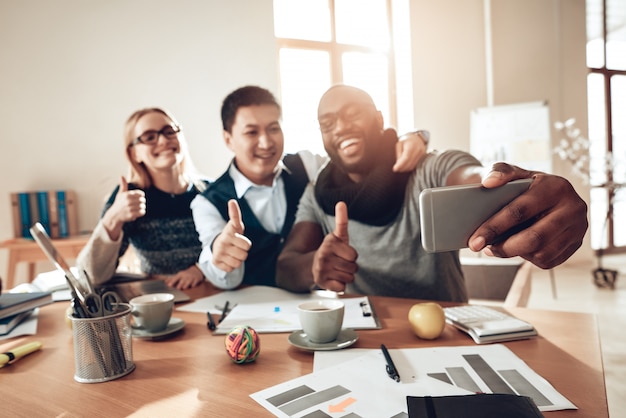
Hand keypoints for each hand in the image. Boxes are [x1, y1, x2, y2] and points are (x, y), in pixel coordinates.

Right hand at [103, 176, 145, 239]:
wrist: (114, 216)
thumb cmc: (119, 204)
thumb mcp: (120, 194)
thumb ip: (123, 185)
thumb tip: (121, 176)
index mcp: (127, 194)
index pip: (141, 194)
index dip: (140, 197)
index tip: (137, 199)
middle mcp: (128, 200)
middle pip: (143, 200)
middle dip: (141, 203)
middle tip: (136, 205)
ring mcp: (130, 208)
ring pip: (143, 206)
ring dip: (141, 208)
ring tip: (135, 209)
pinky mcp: (131, 214)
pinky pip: (142, 212)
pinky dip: (141, 213)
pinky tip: (137, 213)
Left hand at [165, 264, 204, 289]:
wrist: (197, 270)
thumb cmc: (186, 274)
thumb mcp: (180, 275)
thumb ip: (173, 279)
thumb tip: (165, 282)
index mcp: (180, 274)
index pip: (175, 278)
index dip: (172, 282)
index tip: (169, 285)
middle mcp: (185, 276)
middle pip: (181, 282)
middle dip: (179, 285)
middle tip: (177, 288)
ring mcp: (191, 278)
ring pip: (188, 283)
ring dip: (185, 286)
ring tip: (184, 287)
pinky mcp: (196, 280)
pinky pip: (194, 284)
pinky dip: (193, 285)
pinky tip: (192, 285)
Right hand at [211, 199, 251, 271]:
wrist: (218, 246)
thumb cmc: (232, 235)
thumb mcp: (235, 226)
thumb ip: (235, 214)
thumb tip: (232, 200)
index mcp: (228, 233)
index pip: (247, 244)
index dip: (245, 242)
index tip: (235, 235)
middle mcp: (222, 242)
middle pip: (244, 254)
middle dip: (243, 252)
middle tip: (236, 247)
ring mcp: (218, 253)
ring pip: (238, 263)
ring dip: (238, 259)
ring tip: (232, 252)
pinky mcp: (216, 262)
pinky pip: (231, 268)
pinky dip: (231, 265)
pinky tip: (227, 258)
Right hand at [312, 201, 357, 291]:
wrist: (313, 265)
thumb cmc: (331, 251)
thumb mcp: (338, 235)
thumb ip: (341, 220)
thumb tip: (341, 203)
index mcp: (330, 242)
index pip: (354, 255)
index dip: (351, 256)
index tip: (343, 252)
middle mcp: (324, 254)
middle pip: (353, 267)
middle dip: (350, 267)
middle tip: (339, 263)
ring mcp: (321, 268)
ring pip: (349, 278)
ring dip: (345, 276)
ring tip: (336, 270)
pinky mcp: (321, 282)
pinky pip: (341, 287)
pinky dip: (340, 285)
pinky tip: (332, 279)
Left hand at [393, 131, 426, 171]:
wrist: (417, 138)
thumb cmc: (406, 141)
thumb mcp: (399, 144)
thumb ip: (398, 154)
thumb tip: (398, 164)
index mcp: (411, 145)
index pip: (406, 158)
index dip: (400, 165)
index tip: (395, 169)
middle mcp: (418, 150)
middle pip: (410, 163)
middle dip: (402, 168)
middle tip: (396, 169)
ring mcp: (422, 154)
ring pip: (413, 166)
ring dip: (405, 168)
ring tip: (400, 168)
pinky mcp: (424, 157)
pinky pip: (415, 165)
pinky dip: (410, 167)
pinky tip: (405, 166)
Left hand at [468, 162, 587, 268]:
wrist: (545, 193)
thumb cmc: (523, 184)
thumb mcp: (512, 173)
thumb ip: (499, 172)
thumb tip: (488, 182)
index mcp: (556, 186)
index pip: (520, 211)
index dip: (494, 228)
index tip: (474, 241)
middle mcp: (573, 207)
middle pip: (534, 238)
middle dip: (504, 248)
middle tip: (481, 249)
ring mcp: (579, 227)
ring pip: (542, 253)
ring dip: (515, 254)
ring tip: (497, 247)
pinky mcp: (577, 243)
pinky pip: (548, 261)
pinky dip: (529, 258)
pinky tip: (518, 248)